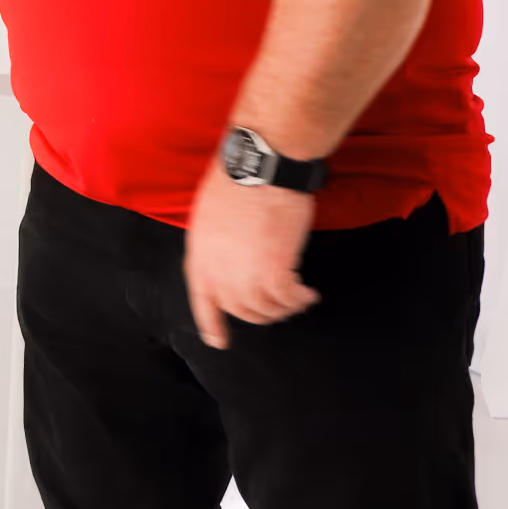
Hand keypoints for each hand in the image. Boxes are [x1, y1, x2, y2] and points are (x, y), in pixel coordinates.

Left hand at [183, 163, 319, 348]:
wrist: (259, 167)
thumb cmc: (238, 180)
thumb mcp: (210, 214)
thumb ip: (218, 244)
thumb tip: (231, 259)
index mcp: (199, 254)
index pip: (201, 298)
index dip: (210, 323)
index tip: (218, 342)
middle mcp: (218, 270)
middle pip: (239, 309)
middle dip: (260, 313)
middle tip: (278, 306)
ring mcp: (245, 273)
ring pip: (265, 309)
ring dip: (283, 308)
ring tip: (297, 297)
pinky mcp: (274, 270)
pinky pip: (288, 299)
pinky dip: (300, 300)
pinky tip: (308, 293)